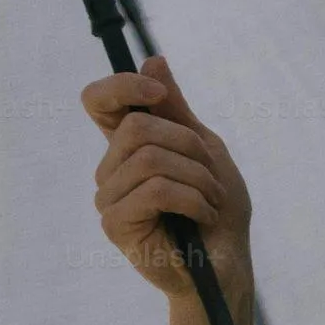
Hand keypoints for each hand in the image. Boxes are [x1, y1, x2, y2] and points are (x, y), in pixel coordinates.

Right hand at [81, 55, 254, 301]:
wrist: (226, 264)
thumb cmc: (217, 210)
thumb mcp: (204, 149)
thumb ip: (176, 110)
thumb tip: (153, 60)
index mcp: (127, 147)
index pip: (98, 101)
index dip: (121, 86)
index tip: (157, 95)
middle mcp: (110, 170)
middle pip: (136, 127)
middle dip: (188, 145)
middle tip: (211, 176)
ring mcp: (108, 198)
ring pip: (149, 158)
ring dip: (196, 177)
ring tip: (211, 200)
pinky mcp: (115, 225)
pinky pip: (154, 189)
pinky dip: (192, 199)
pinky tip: (203, 216)